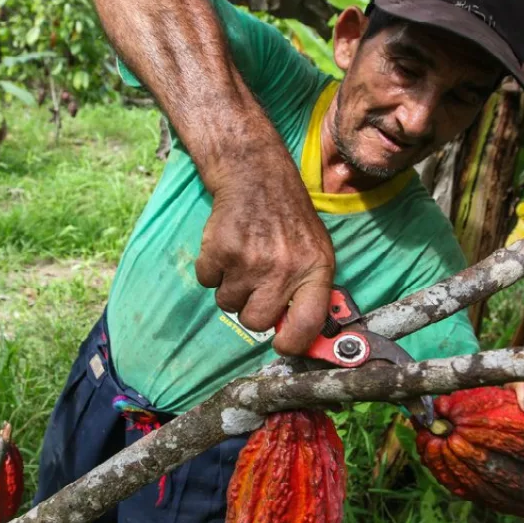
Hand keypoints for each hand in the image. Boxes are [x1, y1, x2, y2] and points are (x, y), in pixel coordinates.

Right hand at [195, 169, 334, 355]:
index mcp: (315, 269)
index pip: (308, 323)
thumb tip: (298, 333)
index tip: (282, 345)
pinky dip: (212, 270)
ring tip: (242, 260)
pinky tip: (227, 249)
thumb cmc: (288, 219)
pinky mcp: (220, 252)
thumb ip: (310, 290)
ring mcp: (250, 262)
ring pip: (227, 304)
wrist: (256, 177)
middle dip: (250, 310)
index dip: (293, 343)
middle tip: (254, 286)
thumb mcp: (316, 250)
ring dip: (230, 287)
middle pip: (256, 322)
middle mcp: (284, 269)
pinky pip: (207, 283)